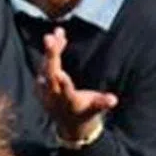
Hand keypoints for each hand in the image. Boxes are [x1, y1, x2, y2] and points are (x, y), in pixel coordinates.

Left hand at [38, 27, 118, 144]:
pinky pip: (45, 63)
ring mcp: (45, 89)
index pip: (65, 92)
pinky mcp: (42, 82)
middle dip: (50, 56)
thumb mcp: (96, 109)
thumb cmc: (86, 112)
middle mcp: (54, 95)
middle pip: (50, 74)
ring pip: (46, 65)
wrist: (68, 123)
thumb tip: (113, 100)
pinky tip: (57, 36)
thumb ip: (103, 103)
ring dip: (52, 48)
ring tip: (58, 32)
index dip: (63, 84)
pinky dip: (51, 50)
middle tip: (49, 38)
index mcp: (69, 102)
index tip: (60, 74)